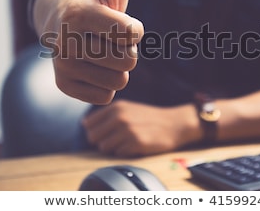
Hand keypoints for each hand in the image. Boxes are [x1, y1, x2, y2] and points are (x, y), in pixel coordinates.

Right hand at [39, 0, 143, 103]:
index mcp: (80, 14)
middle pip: (128, 60)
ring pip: (120, 81)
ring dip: (118, 68)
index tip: (121, 22)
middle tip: (112, 40)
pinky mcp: (64, 86)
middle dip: (128, 51)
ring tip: (104, 53)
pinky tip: (95, 68)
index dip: (134, 29)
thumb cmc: (97, 5)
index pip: (132, 33)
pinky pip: (106, 96)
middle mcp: (66, 41)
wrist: (64, 26)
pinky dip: (107, 84)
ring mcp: (63, 65)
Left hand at [82, 99, 201, 156]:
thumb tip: (85, 125)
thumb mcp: (127, 108)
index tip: (105, 132)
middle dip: (101, 140)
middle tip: (115, 139)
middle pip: (93, 136)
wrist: (174, 124)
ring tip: (125, 142)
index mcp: (116, 107)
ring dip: (112, 147)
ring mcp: (127, 130)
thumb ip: (106, 115)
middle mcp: (120, 117)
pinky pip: (118, 153)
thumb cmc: (148, 118)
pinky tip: (134, 146)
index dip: (94, 130)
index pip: (88, 124)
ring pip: (104, 147)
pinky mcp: (136, 143)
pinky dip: (124, 152)